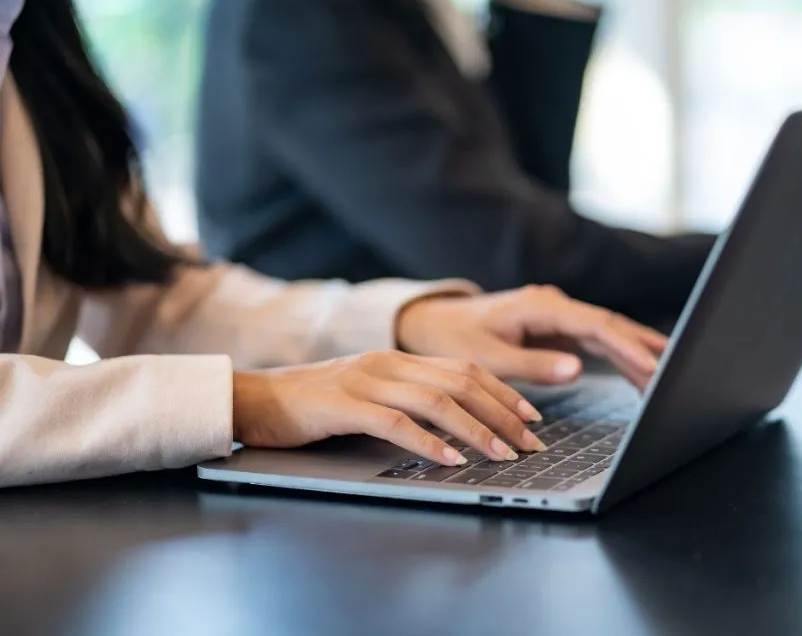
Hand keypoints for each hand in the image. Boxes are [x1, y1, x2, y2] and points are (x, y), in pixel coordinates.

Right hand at [232, 352, 545, 463]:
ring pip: (436, 400)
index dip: (504, 391)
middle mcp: (388, 363)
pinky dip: (429, 442)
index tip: (532, 416)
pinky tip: (451, 459)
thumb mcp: (368, 394)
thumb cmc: (312, 405)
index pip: (465, 369)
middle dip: (503, 412)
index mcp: (398, 360)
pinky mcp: (342, 404)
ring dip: (476, 429)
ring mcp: (365, 380)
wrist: (252, 398)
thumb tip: (454, 427)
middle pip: (461, 382)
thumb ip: (405, 401)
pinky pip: (395, 423)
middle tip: (531, 442)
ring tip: (503, 453)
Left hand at [396, 285, 667, 389]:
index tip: (651, 367)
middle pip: (610, 325)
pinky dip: (620, 355)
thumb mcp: (488, 358)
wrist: (434, 321)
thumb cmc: (455, 338)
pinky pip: (596, 340)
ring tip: (671, 376)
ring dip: (637, 352)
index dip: (626, 346)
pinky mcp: (558, 328)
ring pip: (608, 332)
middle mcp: (554, 305)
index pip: (595, 325)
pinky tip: (642, 371)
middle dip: (644, 349)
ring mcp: (559, 315)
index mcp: (540, 306)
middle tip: (679, 373)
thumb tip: (576, 368)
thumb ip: (532, 364)